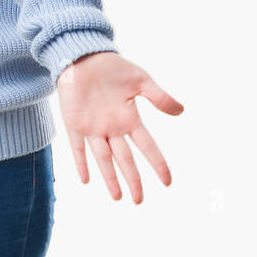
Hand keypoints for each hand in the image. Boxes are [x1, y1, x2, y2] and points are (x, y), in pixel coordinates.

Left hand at [55, 51, 183, 203]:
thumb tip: (181, 111)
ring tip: (118, 197)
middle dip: (132, 179)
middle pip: (125, 159)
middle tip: (139, 201)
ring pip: (103, 158)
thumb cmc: (113, 67)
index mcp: (130, 118)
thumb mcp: (140, 80)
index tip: (167, 182)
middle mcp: (112, 128)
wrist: (84, 56)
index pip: (147, 146)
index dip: (157, 164)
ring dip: (109, 177)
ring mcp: (93, 128)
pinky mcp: (74, 124)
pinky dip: (82, 162)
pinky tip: (86, 179)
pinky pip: (78, 147)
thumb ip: (159, 96)